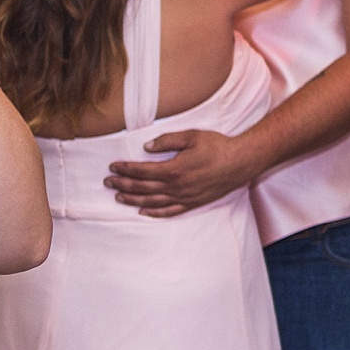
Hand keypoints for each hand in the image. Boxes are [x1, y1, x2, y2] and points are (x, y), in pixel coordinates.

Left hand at [106, 128, 259, 215]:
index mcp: (173, 169)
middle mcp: (176, 187)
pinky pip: (169, 211)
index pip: (141, 171)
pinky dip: (154, 212)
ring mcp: (184, 197)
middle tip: (108, 182)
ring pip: (152, 201)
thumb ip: (167, 141)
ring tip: (119, 196)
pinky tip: (143, 211)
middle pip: (142, 187)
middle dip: (123, 184)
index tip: (113, 166)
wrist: (241, 162)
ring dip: (133, 199)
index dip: (125, 169)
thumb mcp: (192, 136)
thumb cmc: (218, 146)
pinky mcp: (193, 202)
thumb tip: (146, 147)